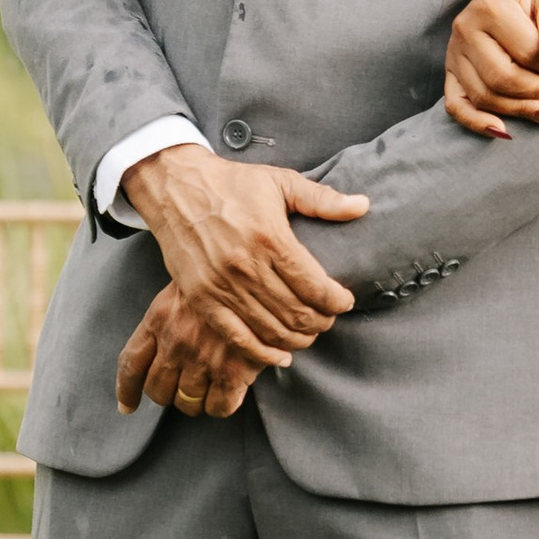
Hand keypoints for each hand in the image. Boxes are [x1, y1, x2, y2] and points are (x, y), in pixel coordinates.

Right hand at [114, 148, 369, 412]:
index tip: (344, 301)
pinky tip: (281, 356)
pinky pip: (237, 338)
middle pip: (296, 312)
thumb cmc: (231, 183)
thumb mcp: (280, 182)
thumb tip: (363, 206)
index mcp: (269, 238)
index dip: (336, 301)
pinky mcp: (201, 299)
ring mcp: (221, 286)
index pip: (314, 285)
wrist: (175, 187)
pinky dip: (263, 353)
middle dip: (321, 322)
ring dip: (298, 338)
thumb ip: (322, 199)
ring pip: (271, 330)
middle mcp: (245, 266)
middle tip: (329, 318)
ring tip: (309, 333)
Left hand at [116, 283, 272, 419]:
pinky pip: (218, 407)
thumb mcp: (184, 289)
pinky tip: (230, 394)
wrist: (259, 276)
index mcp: (158, 319)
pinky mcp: (232, 371)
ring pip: (187, 403)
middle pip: (157, 390)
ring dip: (196, 402)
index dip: (127, 391)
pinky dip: (221, 406)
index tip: (128, 407)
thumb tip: (157, 351)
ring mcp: (202, 359)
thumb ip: (167, 319)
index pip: (131, 364)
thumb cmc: (221, 280)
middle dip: (169, 395)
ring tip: (209, 390)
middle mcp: (175, 342)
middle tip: (184, 388)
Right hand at [445, 0, 538, 136]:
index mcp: (489, 6)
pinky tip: (504, 132)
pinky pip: (456, 105)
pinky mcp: (451, 72)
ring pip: (484, 96)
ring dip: (519, 110)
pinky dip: (477, 123)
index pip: (526, 52)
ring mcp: (454, 53)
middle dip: (538, 93)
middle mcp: (465, 29)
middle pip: (502, 78)